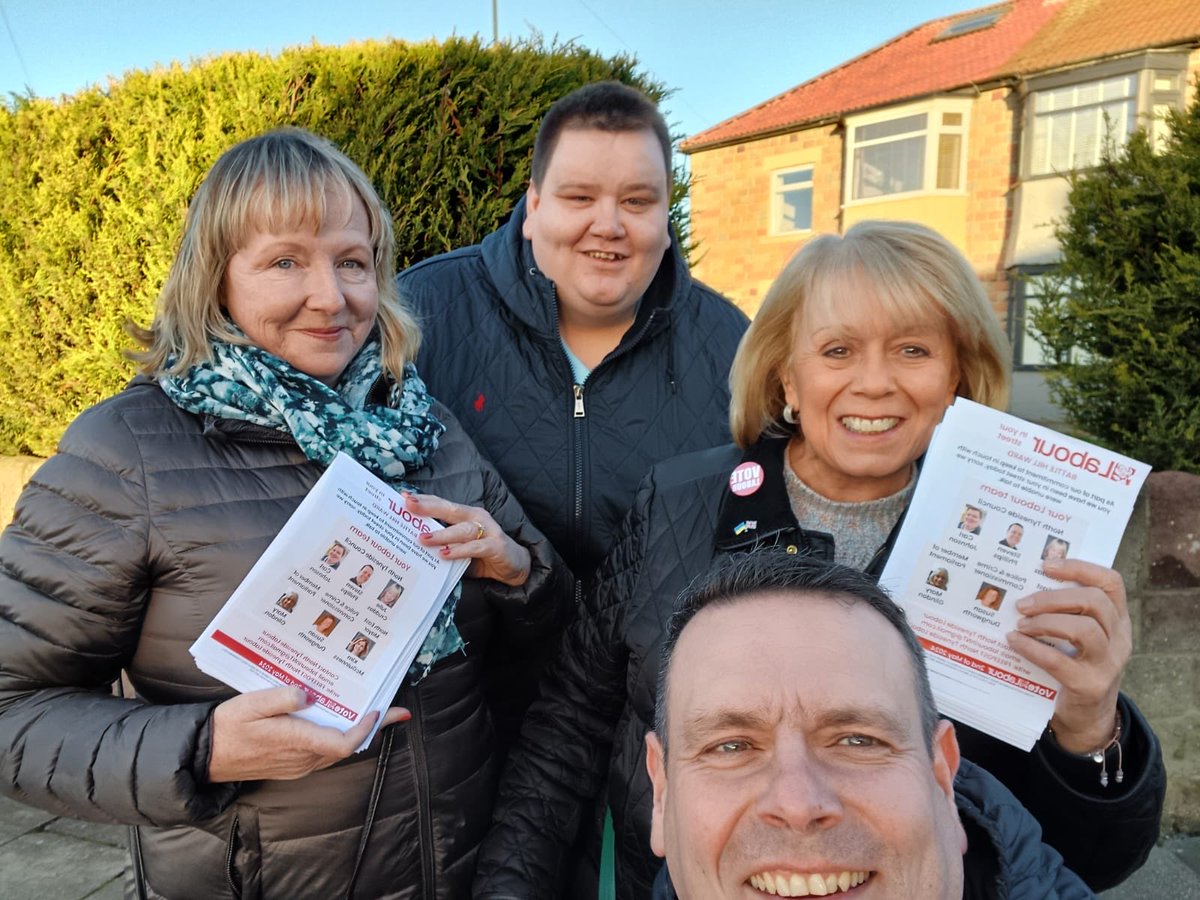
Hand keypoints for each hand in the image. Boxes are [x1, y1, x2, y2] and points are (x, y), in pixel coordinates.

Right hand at [208, 686, 410, 782]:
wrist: (205, 755)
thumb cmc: (229, 727)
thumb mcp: (251, 704)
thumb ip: (280, 698)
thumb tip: (307, 693)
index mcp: (295, 742)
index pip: (343, 743)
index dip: (366, 728)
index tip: (380, 709)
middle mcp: (302, 758)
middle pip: (347, 746)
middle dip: (372, 727)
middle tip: (394, 709)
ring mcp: (299, 764)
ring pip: (337, 750)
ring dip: (357, 731)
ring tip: (375, 710)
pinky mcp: (293, 764)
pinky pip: (324, 752)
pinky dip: (338, 736)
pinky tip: (340, 719)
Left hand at [405, 492, 530, 585]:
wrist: (515, 566)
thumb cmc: (483, 555)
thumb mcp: (460, 547)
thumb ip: (443, 544)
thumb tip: (413, 545)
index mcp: (466, 515)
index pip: (442, 504)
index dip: (424, 500)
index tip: (403, 497)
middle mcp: (476, 518)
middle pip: (450, 509)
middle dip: (428, 507)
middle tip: (409, 505)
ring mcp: (488, 530)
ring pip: (461, 529)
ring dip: (441, 534)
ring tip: (422, 538)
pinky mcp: (496, 546)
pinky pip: (475, 547)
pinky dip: (459, 550)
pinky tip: (444, 554)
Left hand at [1006, 558, 1129, 752]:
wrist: (1086, 717)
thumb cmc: (1074, 664)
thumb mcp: (1078, 636)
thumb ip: (1064, 612)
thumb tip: (1021, 583)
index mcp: (1117, 619)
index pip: (1110, 582)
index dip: (1080, 568)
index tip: (1046, 564)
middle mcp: (1119, 638)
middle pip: (1095, 602)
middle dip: (1053, 597)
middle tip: (1022, 604)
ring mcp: (1108, 664)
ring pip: (1084, 629)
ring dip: (1046, 621)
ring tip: (1020, 624)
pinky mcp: (1090, 686)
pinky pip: (1060, 661)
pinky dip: (1033, 648)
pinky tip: (1014, 642)